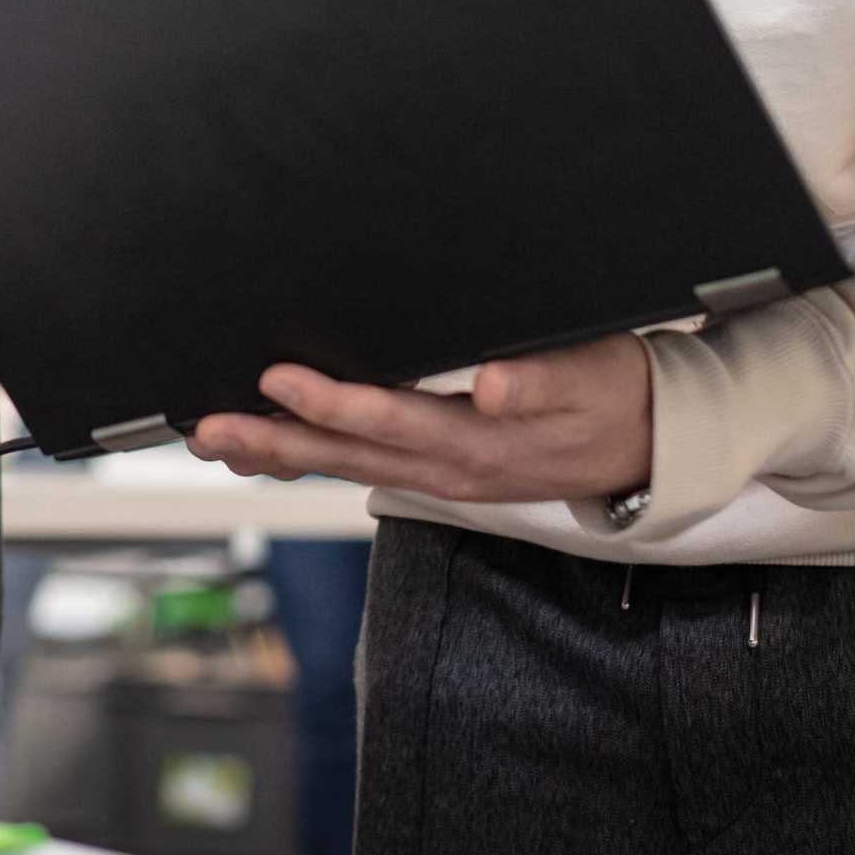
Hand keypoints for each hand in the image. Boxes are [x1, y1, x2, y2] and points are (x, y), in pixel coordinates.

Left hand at [187, 334, 653, 502]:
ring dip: (275, 455)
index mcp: (480, 440)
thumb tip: (488, 386)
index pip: (392, 420)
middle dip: (272, 440)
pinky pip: (357, 470)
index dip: (333, 402)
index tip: (278, 380)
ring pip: (342, 467)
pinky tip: (262, 451)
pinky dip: (306, 461)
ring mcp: (439, 477)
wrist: (648, 444)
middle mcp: (449, 467)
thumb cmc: (615, 394)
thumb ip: (538, 382)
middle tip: (206, 428)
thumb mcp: (591, 377)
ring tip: (212, 441)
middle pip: (347, 455)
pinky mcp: (435, 473)